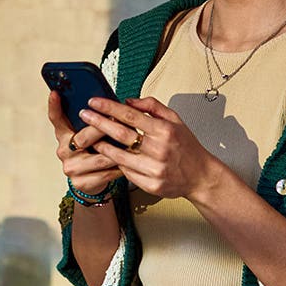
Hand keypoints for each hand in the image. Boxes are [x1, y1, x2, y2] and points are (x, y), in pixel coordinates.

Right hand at [48, 91, 121, 195]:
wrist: (91, 180)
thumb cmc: (94, 150)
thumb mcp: (90, 134)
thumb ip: (93, 120)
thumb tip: (106, 101)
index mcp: (63, 135)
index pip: (56, 119)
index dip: (54, 106)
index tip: (56, 93)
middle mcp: (64, 151)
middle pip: (83, 138)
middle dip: (102, 129)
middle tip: (117, 120)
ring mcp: (71, 168)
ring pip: (99, 157)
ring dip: (117, 150)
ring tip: (131, 142)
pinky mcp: (81, 182)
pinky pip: (106, 173)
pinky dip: (119, 166)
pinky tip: (129, 161)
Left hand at [79, 97, 225, 201]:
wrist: (201, 176)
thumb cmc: (187, 146)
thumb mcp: (175, 120)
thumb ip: (152, 107)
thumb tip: (128, 101)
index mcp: (165, 131)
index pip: (130, 115)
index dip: (109, 108)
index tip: (94, 102)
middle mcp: (160, 150)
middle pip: (121, 134)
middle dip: (99, 123)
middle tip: (84, 115)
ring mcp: (155, 170)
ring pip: (120, 156)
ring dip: (102, 146)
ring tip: (91, 138)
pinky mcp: (152, 185)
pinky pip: (127, 173)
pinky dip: (117, 164)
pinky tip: (109, 156)